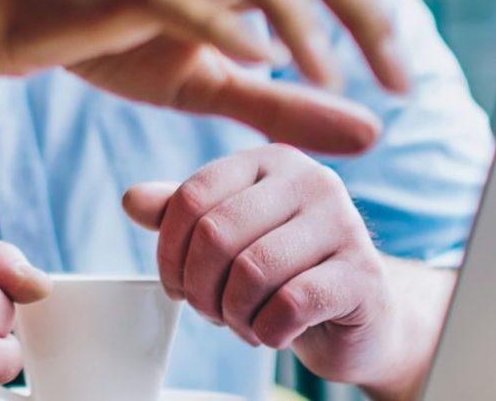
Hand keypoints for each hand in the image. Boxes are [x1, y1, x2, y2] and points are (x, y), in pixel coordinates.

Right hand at [0, 0, 495, 154]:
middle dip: (370, 3)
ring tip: (332, 73)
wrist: (6, 22)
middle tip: (403, 77)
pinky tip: (254, 57)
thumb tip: (376, 134)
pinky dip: (223, 20)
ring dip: (304, 11)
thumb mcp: (211, 85)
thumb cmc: (112, 43)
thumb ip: (289, 105)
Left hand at [121, 145, 443, 392]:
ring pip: (252, 271)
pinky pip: (290, 305)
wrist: (360, 316)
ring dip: (233, 314)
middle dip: (200, 288)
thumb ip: (184, 216)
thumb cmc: (286, 272)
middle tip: (210, 312)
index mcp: (270, 161)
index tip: (175, 286)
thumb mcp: (231, 237)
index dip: (169, 251)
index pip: (193, 196)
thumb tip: (131, 200)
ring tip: (242, 323)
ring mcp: (345, 224)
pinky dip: (267, 331)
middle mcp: (312, 180)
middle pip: (217, 234)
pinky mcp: (364, 275)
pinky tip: (273, 333)